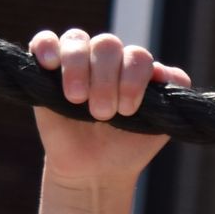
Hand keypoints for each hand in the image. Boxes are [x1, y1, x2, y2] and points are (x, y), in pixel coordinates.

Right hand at [29, 28, 191, 184]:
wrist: (96, 172)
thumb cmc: (128, 147)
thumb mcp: (157, 126)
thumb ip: (169, 96)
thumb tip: (163, 72)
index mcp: (133, 68)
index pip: (136, 56)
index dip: (133, 79)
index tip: (129, 110)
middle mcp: (106, 59)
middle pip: (107, 45)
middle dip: (106, 80)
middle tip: (103, 113)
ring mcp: (77, 61)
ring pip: (77, 41)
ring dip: (78, 68)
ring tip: (77, 99)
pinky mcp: (47, 69)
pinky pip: (45, 42)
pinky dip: (46, 47)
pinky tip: (50, 64)